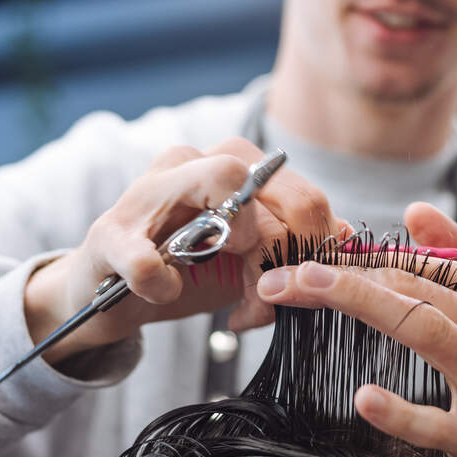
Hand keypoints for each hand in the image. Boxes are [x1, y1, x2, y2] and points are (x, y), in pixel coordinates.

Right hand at [24, 138, 348, 363]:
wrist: (111, 295)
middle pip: (270, 186)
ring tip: (231, 290)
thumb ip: (293, 246)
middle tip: (271, 294)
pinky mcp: (110, 234)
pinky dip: (165, 285)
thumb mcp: (251, 261)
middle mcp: (195, 160)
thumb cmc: (188, 270)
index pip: (302, 195)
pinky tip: (167, 295)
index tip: (305, 290)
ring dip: (239, 252)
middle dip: (283, 251)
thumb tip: (346, 236)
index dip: (314, 249)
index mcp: (233, 164)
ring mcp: (149, 191)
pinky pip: (151, 258)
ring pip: (222, 192)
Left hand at [256, 202, 456, 456]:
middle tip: (286, 273)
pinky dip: (399, 411)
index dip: (363, 255)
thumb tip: (415, 211)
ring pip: (426, 331)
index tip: (310, 257)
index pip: (428, 263)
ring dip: (360, 304)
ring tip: (304, 292)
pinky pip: (436, 423)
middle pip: (418, 288)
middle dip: (344, 275)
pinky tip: (364, 398)